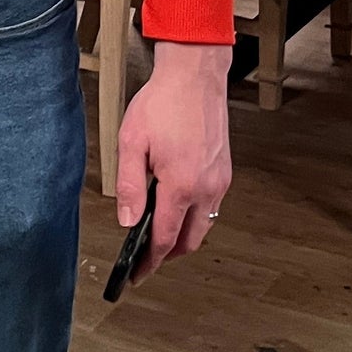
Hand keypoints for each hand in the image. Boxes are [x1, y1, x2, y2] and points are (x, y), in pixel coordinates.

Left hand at [115, 41, 231, 276]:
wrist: (195, 76)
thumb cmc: (162, 104)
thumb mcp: (131, 144)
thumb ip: (128, 186)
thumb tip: (127, 221)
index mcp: (181, 186)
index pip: (165, 239)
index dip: (150, 262)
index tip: (137, 275)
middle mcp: (206, 188)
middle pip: (190, 240)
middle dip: (168, 254)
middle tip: (146, 258)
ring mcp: (219, 180)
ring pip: (204, 225)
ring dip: (182, 234)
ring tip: (157, 231)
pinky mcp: (224, 170)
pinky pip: (211, 206)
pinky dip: (194, 215)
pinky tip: (175, 205)